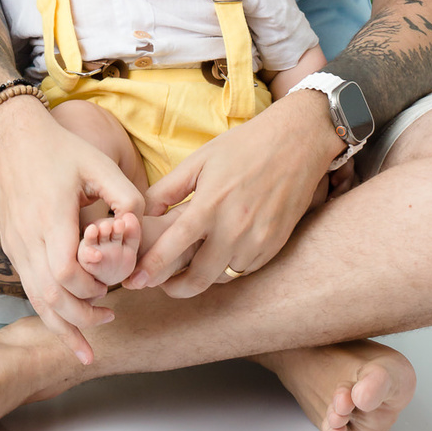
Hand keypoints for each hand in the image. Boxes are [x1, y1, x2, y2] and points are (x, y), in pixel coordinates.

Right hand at [0, 98, 144, 363]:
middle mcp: (29, 238)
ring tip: (85, 346)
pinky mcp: (13, 249)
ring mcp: (17, 246)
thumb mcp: (98, 163)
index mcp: (51, 218)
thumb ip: (125, 194)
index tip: (112, 289)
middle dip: (80, 318)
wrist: (13, 139)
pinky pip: (28, 289)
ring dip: (61, 325)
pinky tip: (63, 322)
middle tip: (109, 320)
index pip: (66, 272)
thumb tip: (140, 229)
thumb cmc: (60, 149)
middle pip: (49, 297)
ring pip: (35, 300)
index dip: (90, 289)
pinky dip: (47, 311)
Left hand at [123, 92, 337, 296]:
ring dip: (202, 277)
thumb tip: (142, 213)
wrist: (295, 142)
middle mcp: (235, 229)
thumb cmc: (243, 146)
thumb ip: (168, 189)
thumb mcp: (200, 159)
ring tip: (187, 268)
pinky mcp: (274, 246)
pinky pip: (244, 269)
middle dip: (175, 288)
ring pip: (222, 277)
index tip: (135, 279)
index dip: (151, 268)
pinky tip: (218, 253)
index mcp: (210, 205)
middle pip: (198, 279)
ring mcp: (257, 241)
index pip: (172, 248)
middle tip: (160, 284)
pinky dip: (227, 267)